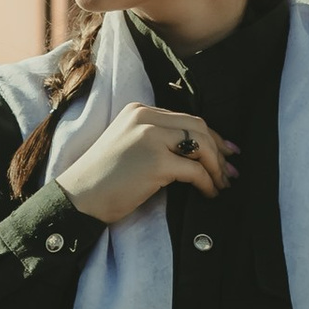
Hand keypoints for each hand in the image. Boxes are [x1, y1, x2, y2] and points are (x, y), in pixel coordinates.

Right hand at [59, 100, 237, 225]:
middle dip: (219, 150)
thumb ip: (154, 139)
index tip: (226, 152)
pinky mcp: (156, 162)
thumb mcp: (127, 145)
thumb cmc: (102, 179)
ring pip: (201, 146)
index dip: (210, 136)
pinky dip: (206, 182)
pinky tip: (208, 192)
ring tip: (221, 184)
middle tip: (231, 171)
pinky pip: (194, 170)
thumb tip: (194, 153)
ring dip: (216, 167)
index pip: (186, 118)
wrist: (78, 197)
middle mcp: (145, 118)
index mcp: (139, 111)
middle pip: (198, 127)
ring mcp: (150, 138)